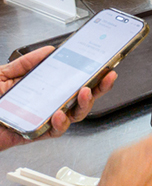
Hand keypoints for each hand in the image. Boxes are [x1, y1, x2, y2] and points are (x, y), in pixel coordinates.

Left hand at [0, 47, 116, 150]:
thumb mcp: (3, 74)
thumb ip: (25, 63)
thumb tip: (48, 51)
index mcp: (42, 90)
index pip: (72, 83)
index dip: (92, 75)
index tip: (105, 65)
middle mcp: (46, 105)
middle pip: (80, 100)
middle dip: (98, 89)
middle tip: (106, 77)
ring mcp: (41, 120)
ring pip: (72, 117)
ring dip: (83, 104)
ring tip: (84, 92)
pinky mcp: (32, 134)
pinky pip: (52, 132)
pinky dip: (59, 124)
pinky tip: (59, 114)